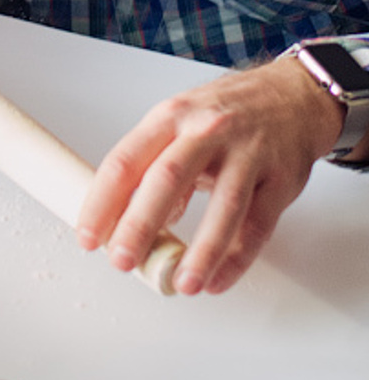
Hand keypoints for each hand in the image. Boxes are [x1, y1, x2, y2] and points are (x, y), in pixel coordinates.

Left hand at [76, 55, 345, 294]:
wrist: (292, 96)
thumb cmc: (224, 113)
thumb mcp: (179, 123)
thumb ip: (156, 166)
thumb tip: (135, 217)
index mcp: (169, 117)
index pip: (124, 161)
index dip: (101, 201)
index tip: (87, 236)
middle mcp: (205, 131)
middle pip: (166, 180)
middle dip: (139, 225)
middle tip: (121, 260)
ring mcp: (247, 154)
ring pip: (223, 208)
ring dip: (200, 252)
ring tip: (181, 284)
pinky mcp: (281, 180)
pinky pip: (258, 225)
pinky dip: (236, 258)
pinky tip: (217, 280)